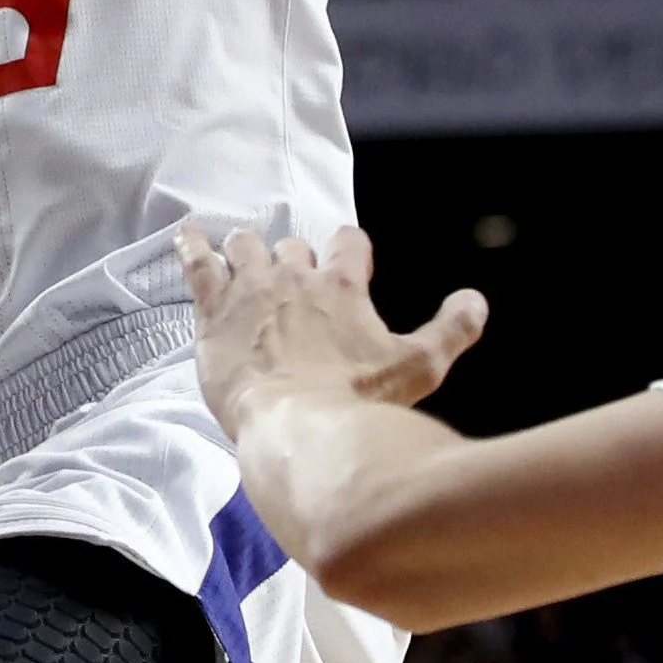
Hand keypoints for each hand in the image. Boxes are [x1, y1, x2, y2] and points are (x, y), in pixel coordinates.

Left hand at [177, 225, 486, 438]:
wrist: (294, 426)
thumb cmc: (357, 402)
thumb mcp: (420, 367)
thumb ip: (453, 330)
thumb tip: (475, 300)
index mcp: (343, 285)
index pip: (349, 240)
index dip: (349, 249)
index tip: (348, 263)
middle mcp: (295, 277)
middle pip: (294, 246)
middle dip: (296, 259)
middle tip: (294, 282)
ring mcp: (251, 291)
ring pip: (246, 245)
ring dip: (248, 247)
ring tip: (244, 252)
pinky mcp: (213, 313)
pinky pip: (198, 263)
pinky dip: (192, 245)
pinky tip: (187, 236)